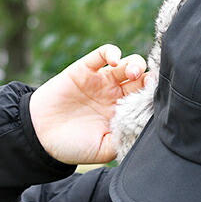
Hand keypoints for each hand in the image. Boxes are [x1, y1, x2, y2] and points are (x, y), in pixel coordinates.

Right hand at [29, 44, 145, 164]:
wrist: (41, 136)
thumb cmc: (74, 147)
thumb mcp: (105, 149)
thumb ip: (126, 139)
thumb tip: (148, 132)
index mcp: (125, 112)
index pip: (147, 98)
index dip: (155, 96)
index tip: (159, 99)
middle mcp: (117, 94)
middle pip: (142, 79)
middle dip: (149, 79)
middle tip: (147, 85)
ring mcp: (102, 80)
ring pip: (128, 63)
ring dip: (136, 65)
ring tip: (132, 74)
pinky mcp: (85, 69)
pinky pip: (103, 53)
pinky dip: (112, 52)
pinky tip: (113, 61)